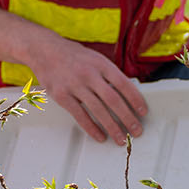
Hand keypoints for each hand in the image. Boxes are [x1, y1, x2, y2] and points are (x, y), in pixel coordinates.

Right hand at [29, 39, 148, 145]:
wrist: (44, 50)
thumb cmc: (73, 56)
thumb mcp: (95, 58)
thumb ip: (109, 74)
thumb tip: (128, 93)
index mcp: (101, 64)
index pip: (123, 84)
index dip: (136, 99)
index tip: (143, 111)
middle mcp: (89, 74)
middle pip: (113, 100)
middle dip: (128, 118)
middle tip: (136, 130)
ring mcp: (75, 85)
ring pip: (98, 110)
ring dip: (112, 127)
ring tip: (120, 138)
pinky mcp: (62, 96)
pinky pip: (80, 116)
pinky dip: (92, 128)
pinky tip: (100, 136)